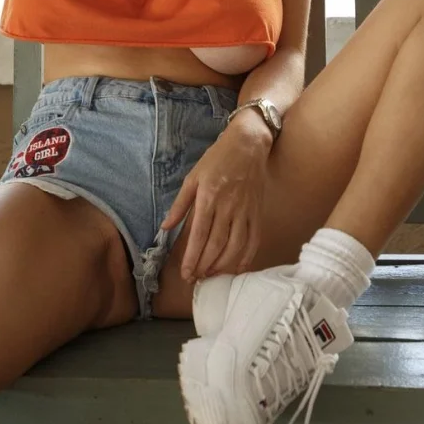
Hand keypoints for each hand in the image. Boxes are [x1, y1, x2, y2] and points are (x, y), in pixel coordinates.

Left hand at [160, 128, 268, 282]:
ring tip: (211, 274)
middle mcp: (228, 207)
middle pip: (216, 244)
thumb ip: (180, 204)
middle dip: (205, 265)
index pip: (199, 234)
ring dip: (223, 265)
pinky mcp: (258, 212)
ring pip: (236, 246)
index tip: (185, 273)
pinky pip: (254, 240)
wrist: (248, 144)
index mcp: (209, 197)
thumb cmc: (217, 159)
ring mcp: (245, 211)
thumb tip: (165, 227)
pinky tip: (237, 268)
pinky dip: (247, 257)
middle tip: (196, 279)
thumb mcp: (193, 177)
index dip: (192, 257)